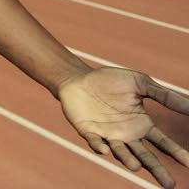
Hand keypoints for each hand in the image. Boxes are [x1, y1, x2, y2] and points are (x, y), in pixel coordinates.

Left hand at [59, 67, 188, 187]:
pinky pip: (95, 142)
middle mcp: (127, 135)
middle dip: (157, 170)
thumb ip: (164, 95)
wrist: (78, 78)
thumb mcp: (140, 83)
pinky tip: (105, 149)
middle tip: (169, 185)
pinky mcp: (88, 132)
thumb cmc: (111, 81)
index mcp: (142, 125)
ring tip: (135, 167)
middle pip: (145, 156)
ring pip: (121, 152)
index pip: (163, 143)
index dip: (176, 152)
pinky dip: (100, 146)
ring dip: (127, 160)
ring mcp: (108, 136)